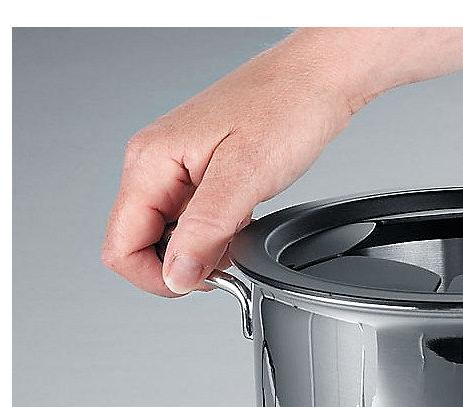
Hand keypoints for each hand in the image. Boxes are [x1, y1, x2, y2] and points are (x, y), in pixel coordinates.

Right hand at [102, 28, 462, 296]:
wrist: (340, 64)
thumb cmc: (295, 99)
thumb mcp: (247, 174)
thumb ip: (205, 231)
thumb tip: (177, 276)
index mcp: (154, 161)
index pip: (122, 249)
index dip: (157, 280)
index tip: (203, 286)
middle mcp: (167, 163)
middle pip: (149, 248)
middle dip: (186, 271)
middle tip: (234, 270)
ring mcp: (197, 166)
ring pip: (183, 239)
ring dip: (213, 257)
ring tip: (252, 246)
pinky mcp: (227, 169)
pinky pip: (212, 222)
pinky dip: (230, 241)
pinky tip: (259, 235)